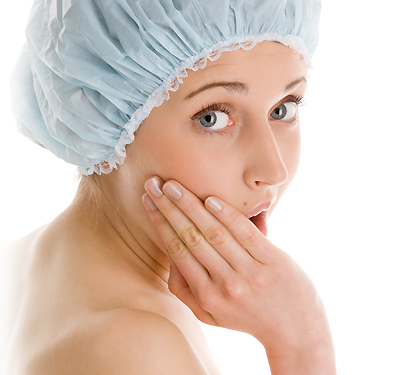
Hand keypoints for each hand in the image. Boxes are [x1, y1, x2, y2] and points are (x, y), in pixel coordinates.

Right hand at [142, 176, 333, 358]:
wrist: (297, 331)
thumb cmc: (248, 317)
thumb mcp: (210, 315)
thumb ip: (186, 290)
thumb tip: (170, 255)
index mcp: (206, 297)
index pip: (177, 251)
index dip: (160, 223)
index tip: (148, 201)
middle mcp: (225, 286)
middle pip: (191, 238)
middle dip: (169, 208)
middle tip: (154, 184)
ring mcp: (250, 273)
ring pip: (214, 233)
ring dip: (191, 206)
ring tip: (174, 185)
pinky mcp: (273, 261)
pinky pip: (246, 234)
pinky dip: (227, 215)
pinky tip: (211, 199)